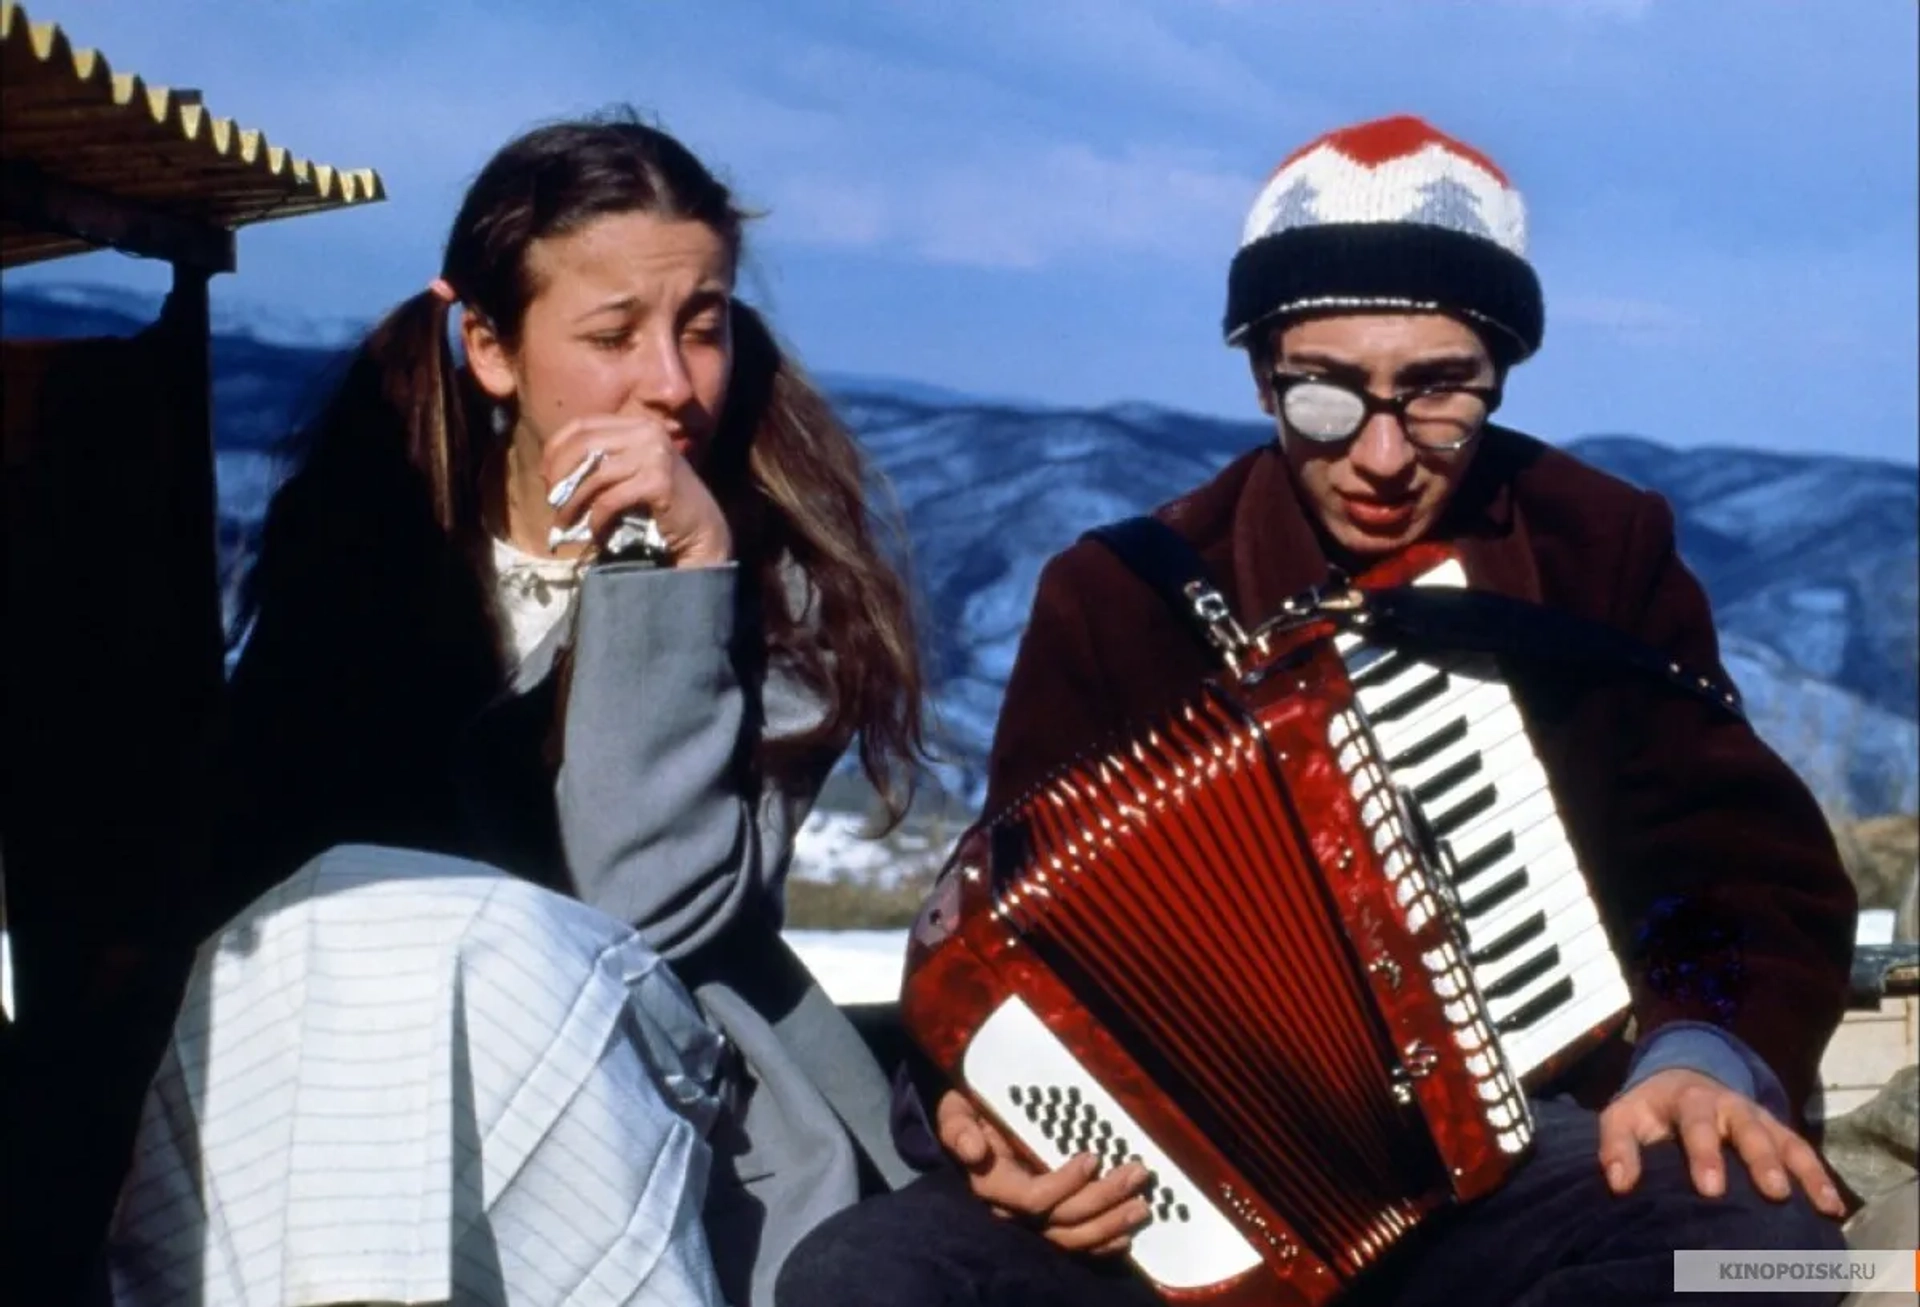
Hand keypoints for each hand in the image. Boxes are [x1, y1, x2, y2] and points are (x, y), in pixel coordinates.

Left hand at [541, 414, 730, 566]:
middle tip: (553, 503)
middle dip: (560, 476)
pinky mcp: (659, 481)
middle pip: (583, 445)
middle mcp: (647, 433)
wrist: (701, 530)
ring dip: (573, 504)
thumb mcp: (628, 473)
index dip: (556, 450)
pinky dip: (596, 519)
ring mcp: (656, 455)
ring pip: (595, 475)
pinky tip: (596, 532)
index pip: (581, 425)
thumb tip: (551, 474)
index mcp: (637, 425)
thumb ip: (600, 463)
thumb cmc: (659, 505)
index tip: (548, 478)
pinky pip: (610, 499)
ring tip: (566, 523)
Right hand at [934, 1089, 1151, 1254]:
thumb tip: (974, 1150)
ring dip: (1111, 1224)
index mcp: (993, 1186)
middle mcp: (1014, 1212)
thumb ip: (958, 1128)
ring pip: (1074, 1238)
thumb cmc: (967, 1118)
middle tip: (1137, 1173)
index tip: (1093, 1156)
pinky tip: (1127, 1234)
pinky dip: (1103, 1244)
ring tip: (1142, 1205)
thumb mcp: (954, 1114)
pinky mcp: (1048, 1224)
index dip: (1065, 1184)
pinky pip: (1077, 1246)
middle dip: (1103, 1199)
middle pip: (1063, 1220)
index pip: (1034, 1198)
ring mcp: (1033, 1222)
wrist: (969, 1132)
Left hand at [1597, 1068, 1844, 1217]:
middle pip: (1749, 1130)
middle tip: (1772, 1193)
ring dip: (1801, 1171)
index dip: (1705, 1155)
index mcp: (1689, 1100)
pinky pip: (1803, 1152)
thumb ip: (1617, 1146)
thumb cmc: (1650, 1110)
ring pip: (1784, 1141)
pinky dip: (1819, 1177)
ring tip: (1817, 1204)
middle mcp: (1730, 1106)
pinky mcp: (1779, 1132)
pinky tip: (1832, 1208)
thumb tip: (1619, 1184)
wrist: (1683, 1080)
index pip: (1697, 1124)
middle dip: (1761, 1161)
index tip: (1711, 1189)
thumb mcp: (1623, 1117)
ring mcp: (1759, 1119)